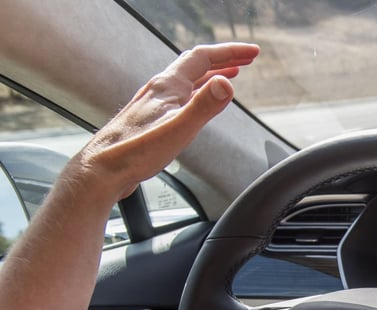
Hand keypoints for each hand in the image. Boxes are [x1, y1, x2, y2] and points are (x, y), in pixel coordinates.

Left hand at [76, 42, 259, 200]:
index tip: (253, 53)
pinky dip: (198, 93)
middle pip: (196, 65)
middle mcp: (160, 90)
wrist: (103, 170)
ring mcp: (154, 103)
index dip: (231, 52)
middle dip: (225, 59)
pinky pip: (181, 97)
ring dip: (212, 75)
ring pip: (188, 81)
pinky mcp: (151, 119)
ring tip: (229, 76)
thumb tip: (226, 84)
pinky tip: (198, 105)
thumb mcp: (179, 129)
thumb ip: (204, 106)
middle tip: (247, 60)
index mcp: (168, 86)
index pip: (204, 57)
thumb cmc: (135, 152)